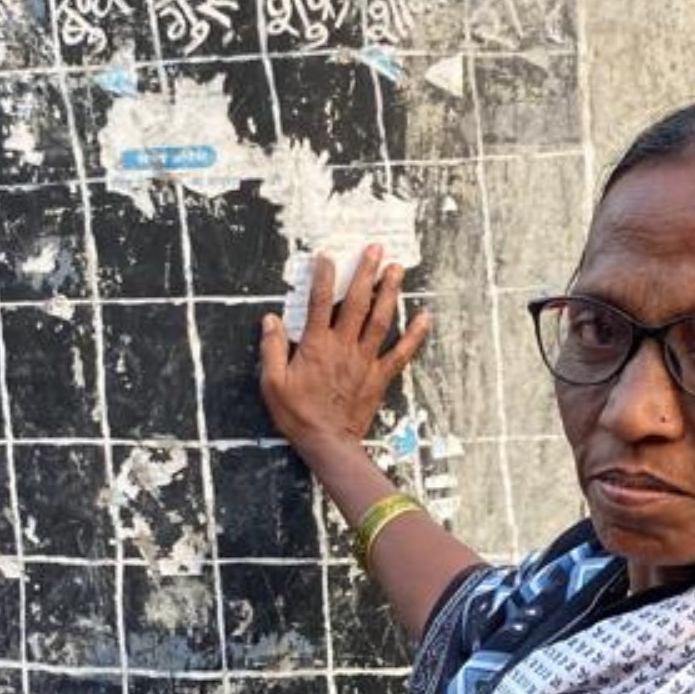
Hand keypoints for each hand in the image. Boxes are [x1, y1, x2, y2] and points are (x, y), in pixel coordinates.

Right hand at [260, 245, 431, 459]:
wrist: (328, 443)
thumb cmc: (297, 415)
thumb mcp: (272, 383)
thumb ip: (271, 348)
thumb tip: (270, 319)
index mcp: (316, 346)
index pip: (319, 303)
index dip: (323, 277)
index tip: (327, 256)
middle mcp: (343, 347)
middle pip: (357, 303)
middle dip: (366, 273)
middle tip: (375, 249)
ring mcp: (365, 361)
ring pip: (380, 320)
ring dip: (389, 293)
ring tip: (396, 270)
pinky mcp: (379, 376)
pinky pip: (400, 353)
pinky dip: (414, 335)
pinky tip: (424, 317)